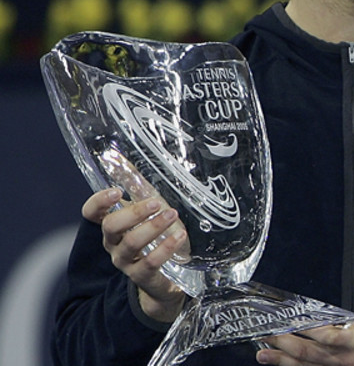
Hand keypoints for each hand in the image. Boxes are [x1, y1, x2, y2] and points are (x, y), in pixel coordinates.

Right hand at [82, 188, 187, 322]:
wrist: (162, 279)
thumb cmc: (154, 238)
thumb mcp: (147, 211)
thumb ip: (137, 187)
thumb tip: (121, 157)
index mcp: (112, 225)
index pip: (91, 213)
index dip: (98, 202)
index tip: (116, 191)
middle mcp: (114, 243)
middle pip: (111, 226)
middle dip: (134, 212)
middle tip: (156, 202)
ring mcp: (126, 261)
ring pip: (131, 243)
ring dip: (152, 227)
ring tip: (172, 214)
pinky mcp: (142, 276)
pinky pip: (150, 263)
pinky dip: (165, 248)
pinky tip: (179, 236)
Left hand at [255, 314, 353, 365]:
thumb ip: (342, 322)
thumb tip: (321, 319)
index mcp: (350, 339)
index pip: (322, 333)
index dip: (302, 328)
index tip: (285, 320)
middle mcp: (340, 358)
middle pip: (306, 351)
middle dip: (282, 343)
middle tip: (265, 336)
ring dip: (281, 360)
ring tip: (263, 355)